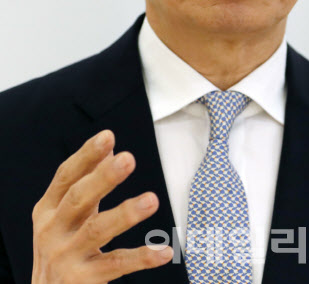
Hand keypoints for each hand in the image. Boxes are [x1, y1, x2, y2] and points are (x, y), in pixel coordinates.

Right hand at [31, 130, 172, 282]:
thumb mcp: (65, 214)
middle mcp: (52, 231)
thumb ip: (86, 182)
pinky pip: (115, 265)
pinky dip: (141, 258)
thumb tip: (110, 150)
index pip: (66, 176)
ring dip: (125, 214)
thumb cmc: (61, 245)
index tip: (108, 136)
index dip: (86, 155)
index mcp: (47, 209)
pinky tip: (164, 251)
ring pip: (97, 231)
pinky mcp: (81, 282)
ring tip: (152, 200)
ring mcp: (65, 257)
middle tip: (128, 158)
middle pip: (78, 199)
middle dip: (103, 178)